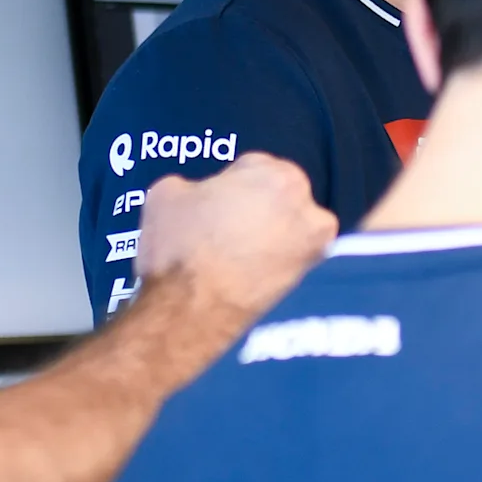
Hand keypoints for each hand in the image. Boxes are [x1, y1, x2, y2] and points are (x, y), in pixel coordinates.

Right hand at [135, 154, 332, 320]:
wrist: (193, 311)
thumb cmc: (179, 245)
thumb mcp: (166, 194)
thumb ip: (193, 185)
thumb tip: (200, 195)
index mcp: (274, 174)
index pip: (252, 170)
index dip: (229, 187)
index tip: (215, 208)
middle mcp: (306, 204)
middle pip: (278, 200)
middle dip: (257, 211)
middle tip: (228, 233)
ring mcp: (315, 245)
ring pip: (290, 234)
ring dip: (273, 240)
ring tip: (240, 259)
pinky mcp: (313, 282)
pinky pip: (294, 266)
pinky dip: (280, 269)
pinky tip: (253, 278)